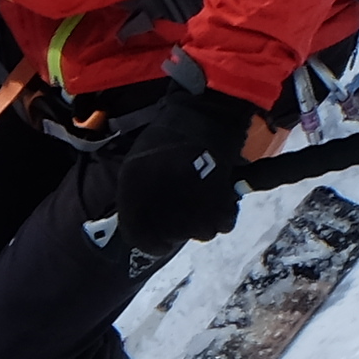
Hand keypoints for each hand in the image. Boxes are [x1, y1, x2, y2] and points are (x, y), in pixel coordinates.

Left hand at [97, 81, 265, 253]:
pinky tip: (220, 197)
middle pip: (172, 237)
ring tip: (205, 199)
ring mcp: (189, 202)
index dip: (148, 242)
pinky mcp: (219, 200)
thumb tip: (140, 225)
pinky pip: (223, 224)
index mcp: (133, 188)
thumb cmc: (169, 138)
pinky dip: (225, 214)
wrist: (204, 116)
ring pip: (200, 233)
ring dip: (205, 222)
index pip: (135, 234)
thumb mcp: (138, 164)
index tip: (160, 242)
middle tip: (188, 213)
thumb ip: (135, 196)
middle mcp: (158, 200)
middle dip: (180, 230)